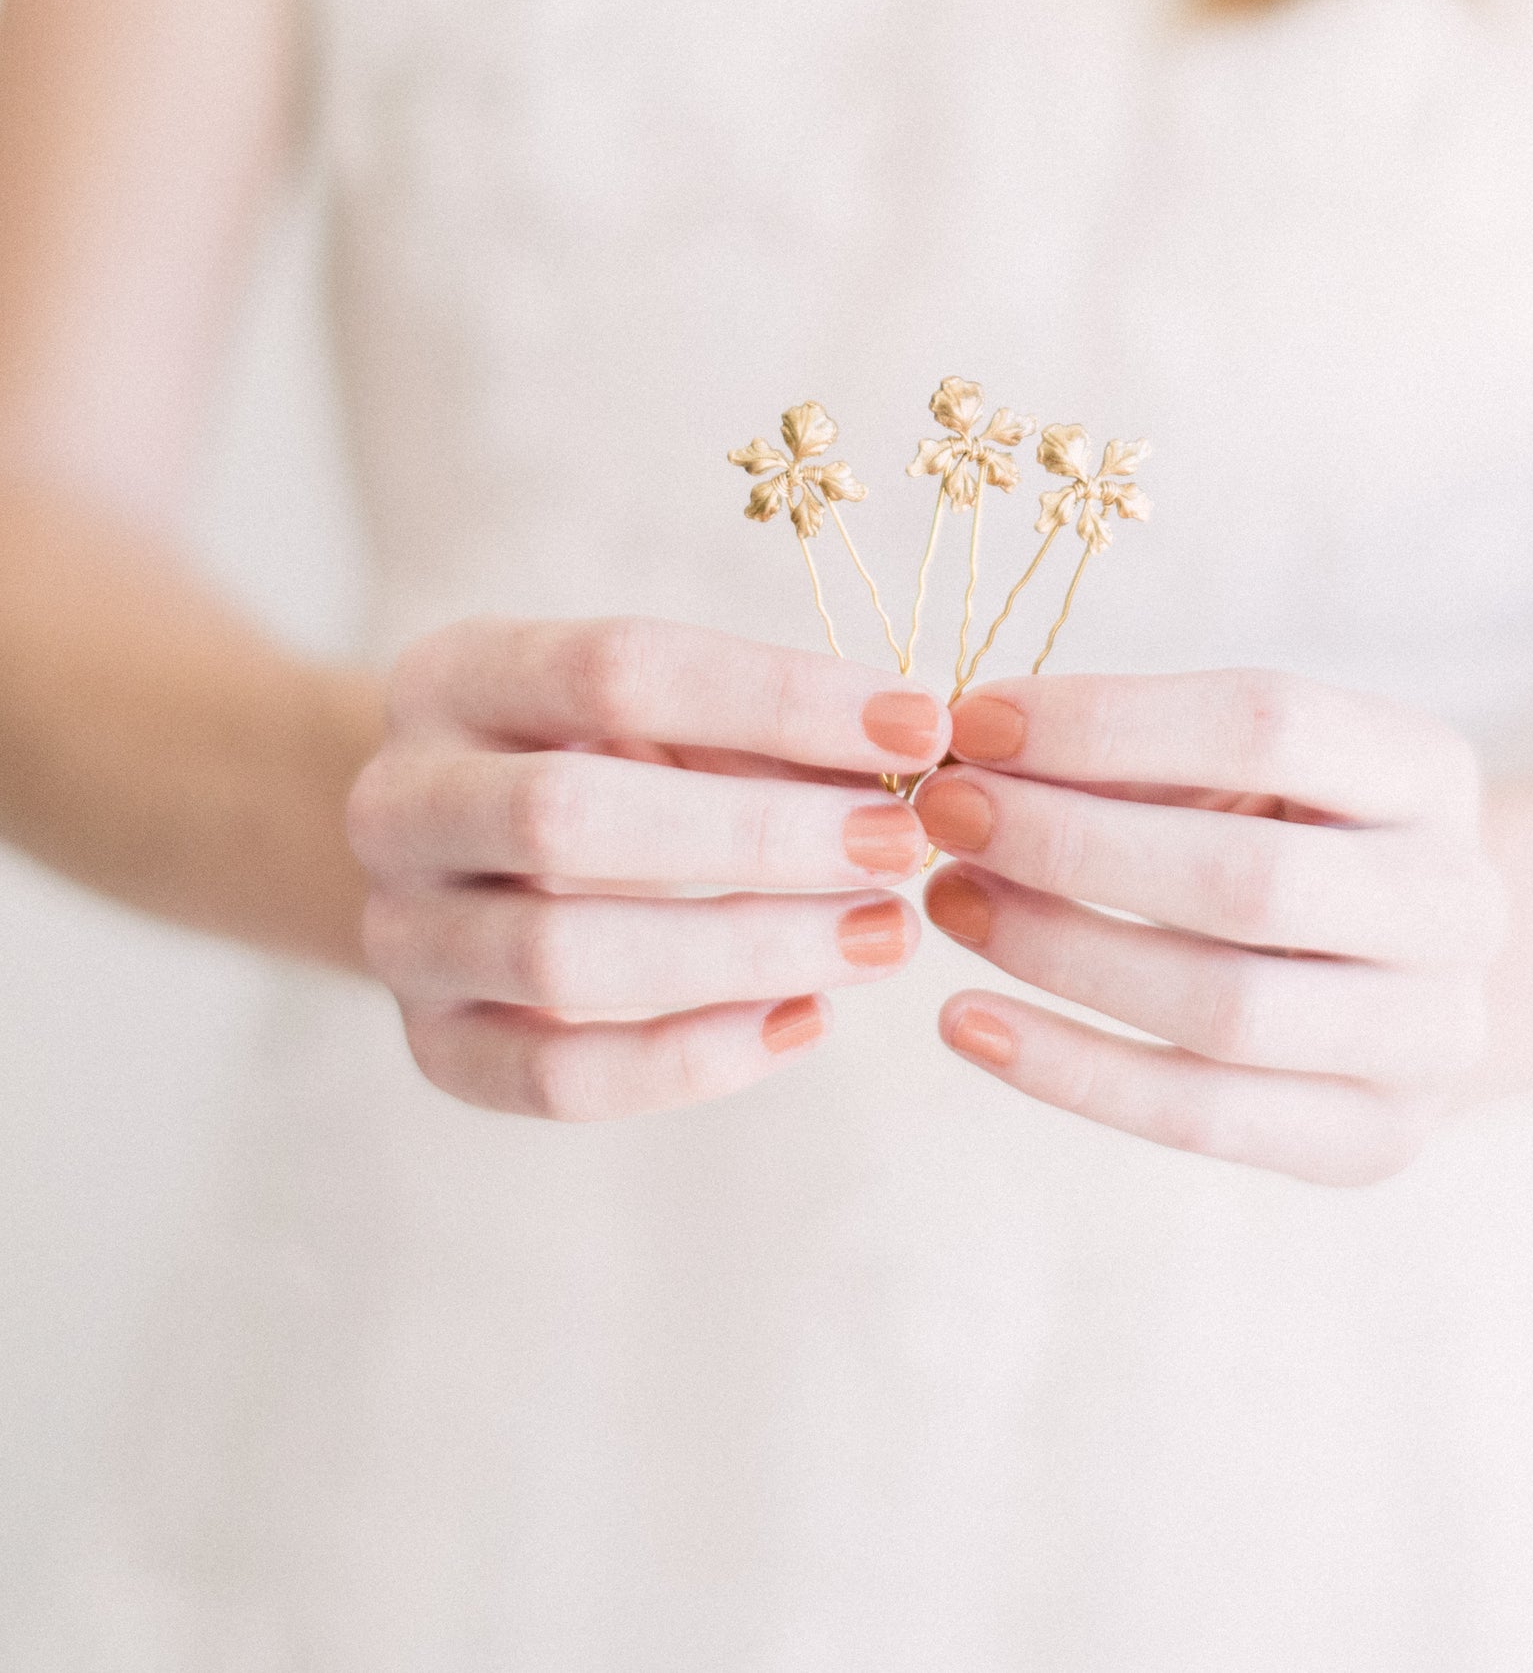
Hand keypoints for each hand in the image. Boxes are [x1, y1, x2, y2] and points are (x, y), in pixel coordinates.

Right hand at [349, 618, 948, 1119]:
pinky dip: (696, 1060)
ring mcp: (401, 934)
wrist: (455, 850)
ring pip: (565, 960)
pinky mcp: (433, 1046)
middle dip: (760, 834)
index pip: (617, 669)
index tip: (920, 723)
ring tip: (883, 935)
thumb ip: (759, 726)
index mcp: (453, 675)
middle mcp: (398, 801)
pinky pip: (560, 1079)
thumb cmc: (596, 756)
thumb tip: (913, 749)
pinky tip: (808, 1018)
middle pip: (569, 818)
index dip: (779, 697)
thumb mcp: (656, 707)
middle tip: (902, 844)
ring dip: (748, 948)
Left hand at [915, 670, 1504, 1183]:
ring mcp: (1432, 1035)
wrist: (1401, 967)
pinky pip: (1203, 1117)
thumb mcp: (1237, 765)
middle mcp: (1459, 903)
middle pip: (1248, 879)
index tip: (973, 720)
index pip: (1272, 724)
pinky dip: (1070, 1071)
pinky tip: (968, 1024)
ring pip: (1224, 1006)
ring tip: (949, 903)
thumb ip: (1128, 754)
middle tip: (946, 816)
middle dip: (1070, 843)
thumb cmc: (1284, 831)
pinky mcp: (1374, 1138)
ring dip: (1059, 950)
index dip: (1107, 721)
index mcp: (1430, 770)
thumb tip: (969, 751)